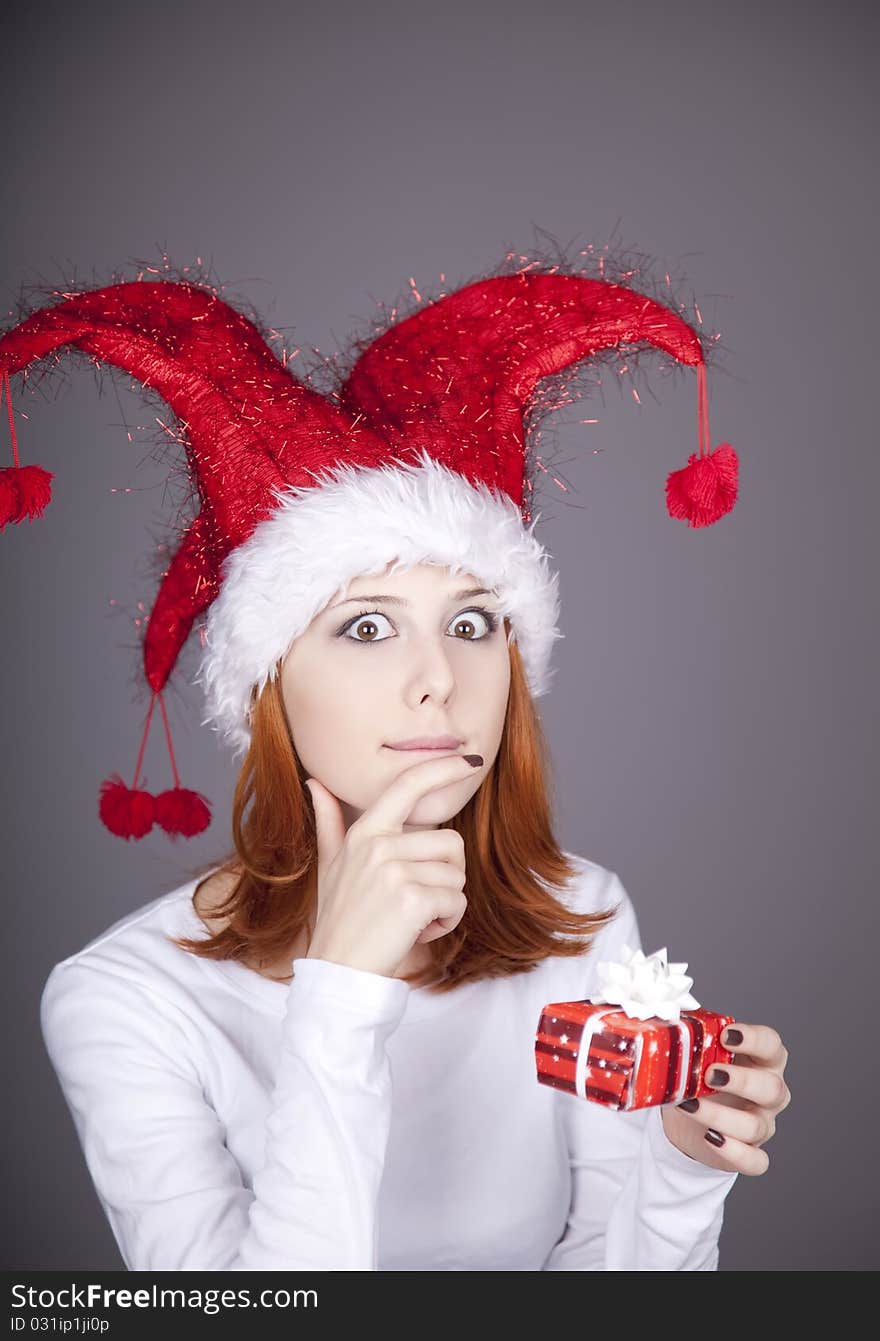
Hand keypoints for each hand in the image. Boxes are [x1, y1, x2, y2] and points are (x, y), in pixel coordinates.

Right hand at [304, 752, 480, 977]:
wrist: (338, 970)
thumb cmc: (340, 918)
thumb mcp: (330, 865)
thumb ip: (329, 822)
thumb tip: (315, 782)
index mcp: (365, 832)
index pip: (409, 785)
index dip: (443, 769)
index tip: (470, 760)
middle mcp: (378, 845)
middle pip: (450, 842)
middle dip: (444, 875)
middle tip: (412, 900)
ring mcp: (394, 870)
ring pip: (456, 874)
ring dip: (445, 902)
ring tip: (411, 917)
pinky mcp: (412, 898)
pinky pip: (456, 900)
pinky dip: (446, 921)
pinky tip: (417, 931)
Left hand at [660, 1023, 790, 1174]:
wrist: (691, 1118)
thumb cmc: (700, 1076)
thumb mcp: (698, 1053)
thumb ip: (691, 1035)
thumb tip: (662, 1013)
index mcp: (761, 1060)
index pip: (771, 1044)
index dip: (754, 1039)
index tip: (726, 1035)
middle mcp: (769, 1093)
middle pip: (772, 1088)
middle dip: (742, 1081)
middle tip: (709, 1074)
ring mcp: (763, 1124)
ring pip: (756, 1126)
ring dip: (721, 1115)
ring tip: (689, 1104)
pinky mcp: (751, 1153)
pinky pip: (755, 1160)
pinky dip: (734, 1152)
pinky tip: (711, 1138)